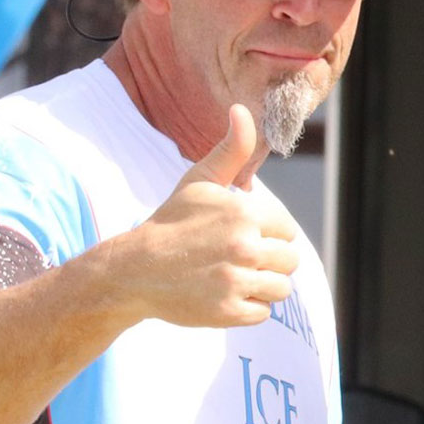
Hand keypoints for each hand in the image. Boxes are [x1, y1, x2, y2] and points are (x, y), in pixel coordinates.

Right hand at [118, 104, 299, 326]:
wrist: (133, 270)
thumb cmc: (171, 222)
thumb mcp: (199, 181)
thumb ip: (231, 149)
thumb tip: (242, 110)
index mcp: (245, 213)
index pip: (288, 230)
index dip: (268, 233)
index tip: (242, 235)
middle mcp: (245, 247)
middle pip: (290, 260)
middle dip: (270, 261)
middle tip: (238, 259)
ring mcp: (236, 282)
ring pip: (281, 289)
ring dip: (262, 285)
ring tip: (234, 277)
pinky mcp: (228, 312)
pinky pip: (263, 313)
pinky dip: (248, 308)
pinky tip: (224, 294)